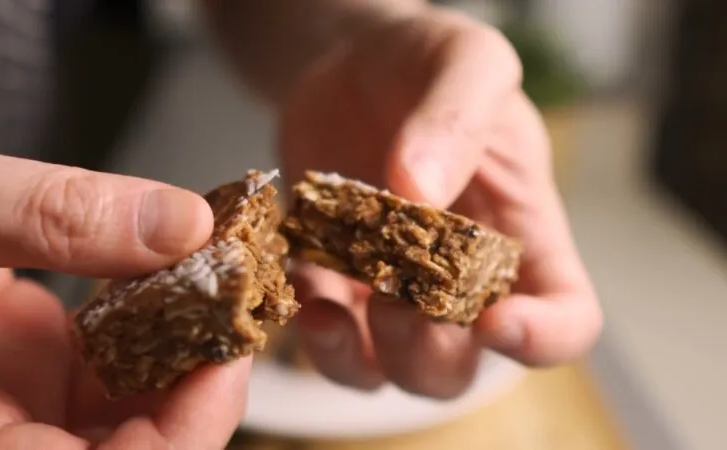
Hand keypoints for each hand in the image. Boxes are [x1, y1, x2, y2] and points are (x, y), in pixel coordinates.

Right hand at [0, 135, 247, 448]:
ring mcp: (9, 402)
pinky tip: (171, 276)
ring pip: (129, 412)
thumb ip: (50, 215)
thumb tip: (180, 223)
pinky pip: (117, 365)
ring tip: (216, 286)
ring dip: (184, 353)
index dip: (178, 437)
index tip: (227, 360)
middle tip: (237, 312)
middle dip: (194, 392)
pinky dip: (157, 322)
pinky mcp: (28, 363)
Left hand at [278, 9, 600, 397]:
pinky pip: (326, 341)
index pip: (567, 317)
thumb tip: (420, 194)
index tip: (497, 320)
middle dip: (430, 352)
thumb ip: (455, 118)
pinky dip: (312, 334)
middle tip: (397, 299)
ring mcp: (393, 288)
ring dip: (363, 359)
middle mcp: (461, 278)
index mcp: (521, 236)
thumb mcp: (463, 62)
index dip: (543, 338)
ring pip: (390, 372)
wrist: (350, 65)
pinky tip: (301, 291)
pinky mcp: (334, 282)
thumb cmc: (426, 62)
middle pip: (463, 366)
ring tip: (334, 311)